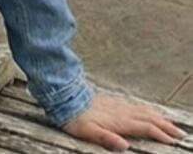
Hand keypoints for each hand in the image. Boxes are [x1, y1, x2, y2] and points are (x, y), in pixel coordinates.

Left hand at [62, 93, 185, 150]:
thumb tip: (124, 146)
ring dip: (160, 117)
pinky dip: (148, 110)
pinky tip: (148, 111)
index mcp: (119, 121)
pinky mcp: (113, 102)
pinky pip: (136, 106)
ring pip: (145, 111)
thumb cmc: (75, 118)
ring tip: (171, 123)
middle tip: (180, 134)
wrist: (65, 98)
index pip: (145, 128)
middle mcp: (122, 112)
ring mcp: (119, 106)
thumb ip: (106, 138)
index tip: (172, 141)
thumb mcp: (88, 132)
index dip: (160, 134)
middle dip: (166, 126)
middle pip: (150, 118)